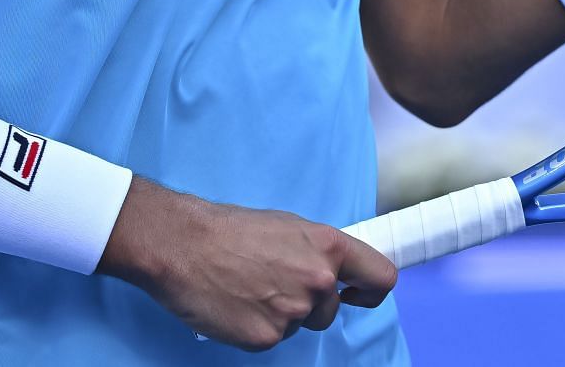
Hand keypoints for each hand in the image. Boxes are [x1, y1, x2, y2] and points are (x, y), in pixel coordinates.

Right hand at [100, 178, 396, 351]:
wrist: (183, 245)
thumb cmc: (230, 229)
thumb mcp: (288, 226)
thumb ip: (317, 251)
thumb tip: (332, 271)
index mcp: (328, 247)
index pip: (381, 278)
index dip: (371, 291)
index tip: (356, 294)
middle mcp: (318, 281)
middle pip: (331, 310)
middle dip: (309, 303)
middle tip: (273, 283)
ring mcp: (294, 313)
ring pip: (301, 325)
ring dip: (282, 315)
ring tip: (250, 289)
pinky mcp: (267, 338)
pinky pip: (273, 338)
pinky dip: (257, 327)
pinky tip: (237, 304)